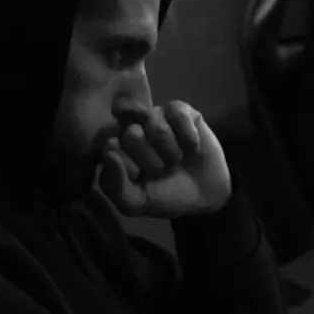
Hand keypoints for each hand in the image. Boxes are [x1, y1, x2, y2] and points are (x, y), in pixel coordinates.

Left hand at [98, 100, 231, 218]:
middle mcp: (132, 126)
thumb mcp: (136, 202)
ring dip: (171, 152)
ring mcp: (155, 116)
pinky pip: (178, 114)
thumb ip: (116, 185)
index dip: (129, 167)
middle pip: (132, 134)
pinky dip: (188, 137)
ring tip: (176, 160)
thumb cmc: (164, 195)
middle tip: (161, 169)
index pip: (110, 146)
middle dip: (152, 161)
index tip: (140, 178)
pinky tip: (192, 148)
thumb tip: (109, 152)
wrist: (204, 195)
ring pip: (157, 126)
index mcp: (116, 147)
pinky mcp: (179, 111)